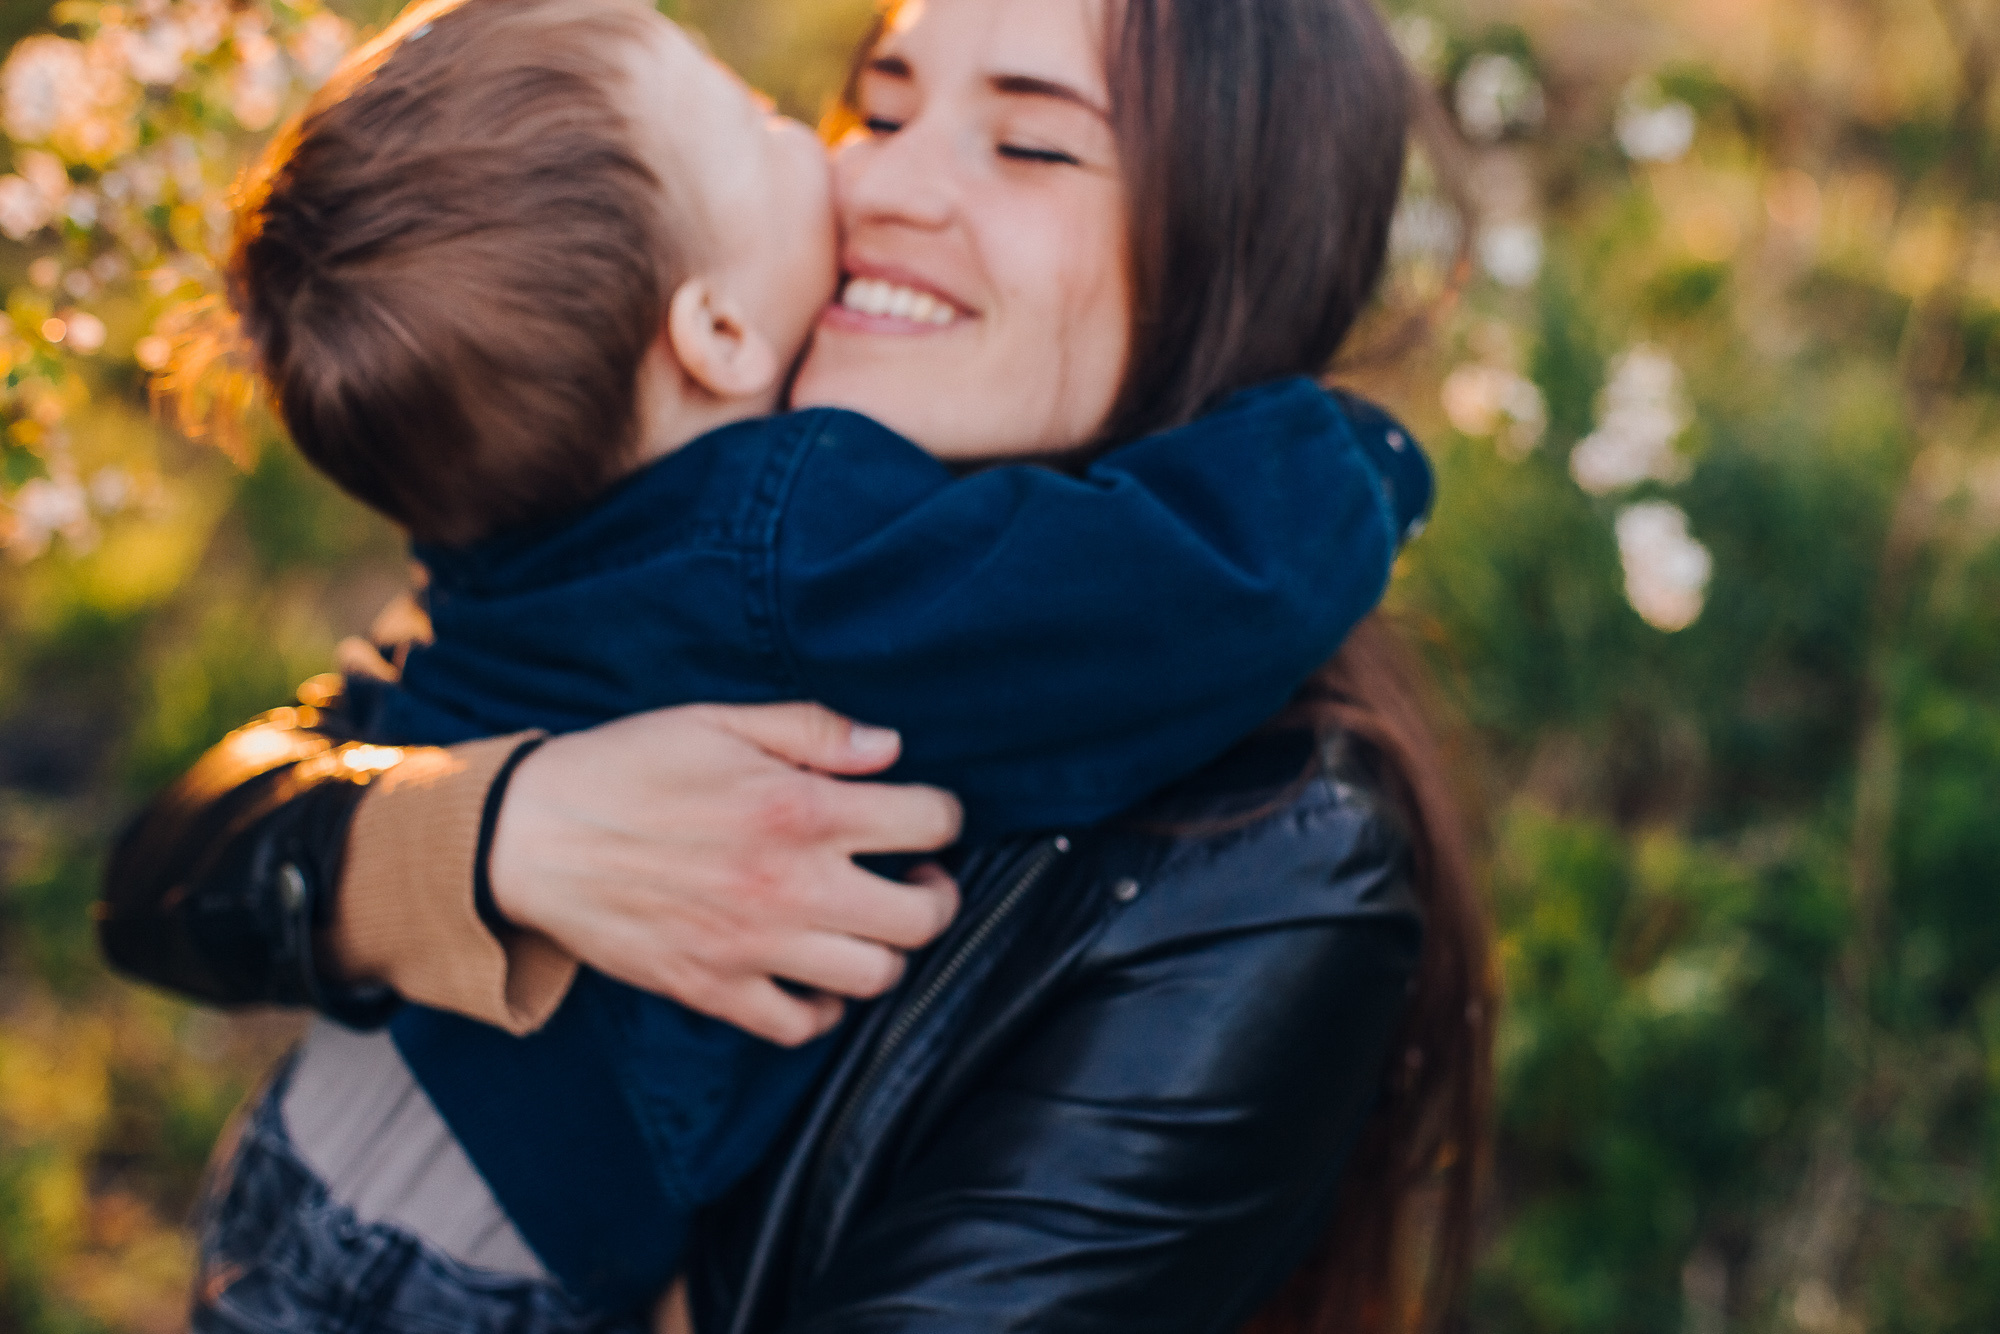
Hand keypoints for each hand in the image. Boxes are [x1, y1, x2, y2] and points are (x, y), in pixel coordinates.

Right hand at [489, 702, 963, 1045]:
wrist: (530, 836)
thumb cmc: (625, 766)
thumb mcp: (719, 721)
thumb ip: (814, 731)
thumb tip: (891, 748)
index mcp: (801, 809)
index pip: (930, 823)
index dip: (941, 815)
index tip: (922, 815)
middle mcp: (791, 885)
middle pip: (923, 916)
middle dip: (935, 893)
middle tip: (912, 876)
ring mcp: (755, 947)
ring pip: (876, 977)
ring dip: (885, 949)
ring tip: (864, 922)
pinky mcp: (714, 990)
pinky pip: (801, 1024)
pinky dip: (823, 1007)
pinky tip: (814, 972)